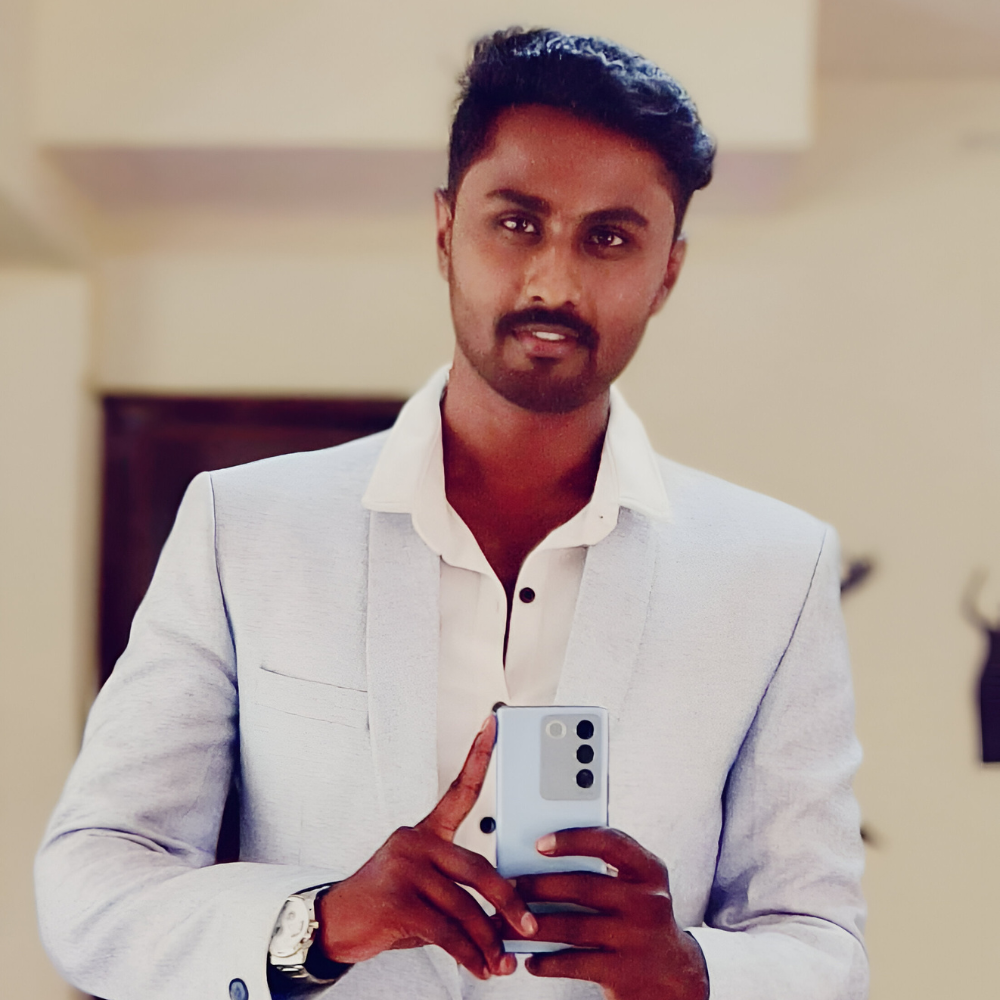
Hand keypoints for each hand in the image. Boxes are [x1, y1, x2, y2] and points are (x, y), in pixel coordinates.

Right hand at [315, 715, 537, 979]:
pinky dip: (469, 955)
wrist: (335, 924)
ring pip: (465, 907)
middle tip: (528, 925)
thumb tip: (506, 917)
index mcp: (425, 832)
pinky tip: (479, 969)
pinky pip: (446, 931)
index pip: (458, 789)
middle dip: (508, 903)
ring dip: (488, 942)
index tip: (495, 723)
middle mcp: (416, 842)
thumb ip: (458, 890)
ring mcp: (405, 869)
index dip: (479, 755)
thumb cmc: (387, 905)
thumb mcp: (422, 887)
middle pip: (478, 868)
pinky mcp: (397, 900)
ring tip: (502, 963)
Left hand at [511, 827, 707, 999]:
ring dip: (534, 925)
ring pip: (573, 927)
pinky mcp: (625, 972)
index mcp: (649, 871)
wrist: (675, 977)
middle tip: (508, 886)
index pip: (610, 843)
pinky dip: (548, 961)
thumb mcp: (636, 887)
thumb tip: (542, 857)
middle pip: (582, 886)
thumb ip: (605, 869)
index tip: (539, 843)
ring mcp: (637, 938)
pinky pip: (576, 963)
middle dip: (538, 886)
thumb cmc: (640, 919)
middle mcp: (648, 902)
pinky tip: (532, 959)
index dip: (572, 840)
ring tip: (507, 923)